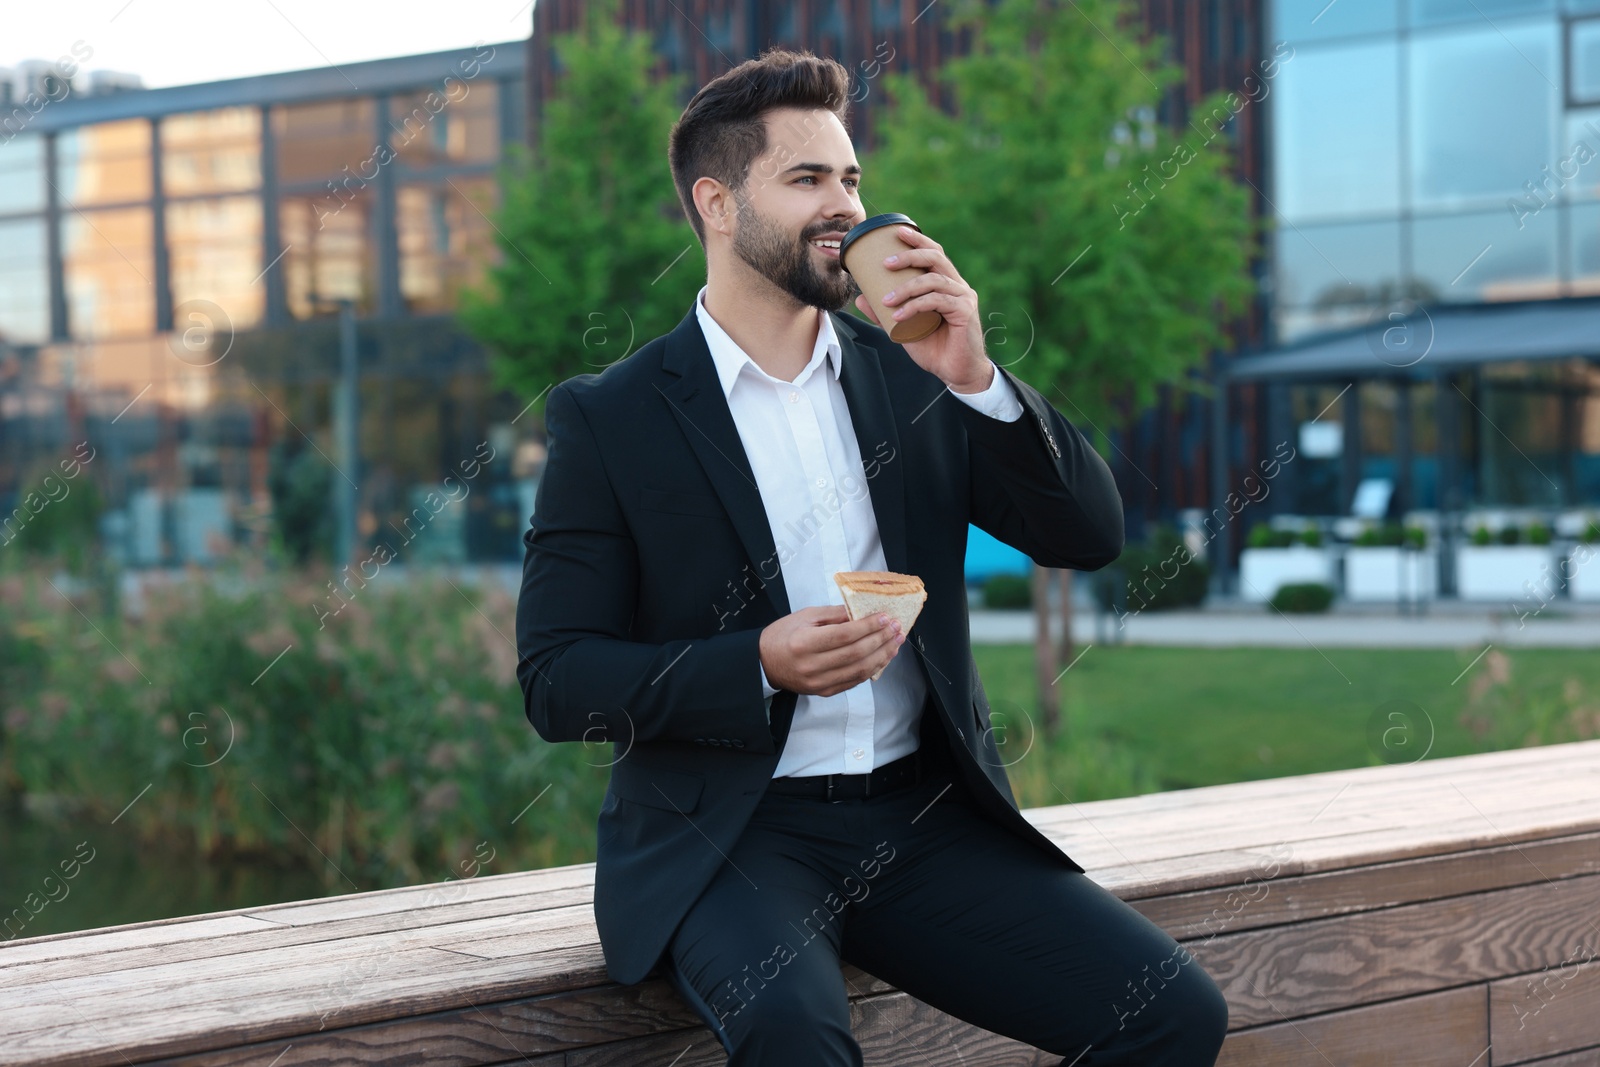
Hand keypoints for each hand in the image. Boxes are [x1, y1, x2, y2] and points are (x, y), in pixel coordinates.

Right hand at [759, 605, 903, 696]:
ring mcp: (818, 682)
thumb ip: (835, 614)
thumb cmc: (783, 635)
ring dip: (882, 656)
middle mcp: (811, 665)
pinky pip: (853, 681)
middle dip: (881, 639)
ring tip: (896, 642)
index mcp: (804, 643)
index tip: (885, 617)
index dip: (868, 627)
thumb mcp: (805, 616)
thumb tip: (862, 611)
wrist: (764, 663)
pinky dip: (871, 669)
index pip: (844, 635)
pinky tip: (882, 657)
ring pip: (859, 670)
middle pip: (855, 654)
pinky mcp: (824, 692)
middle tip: (896, 627)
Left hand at [853, 225, 992, 392]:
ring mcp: (963, 297)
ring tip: (886, 299)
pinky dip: (915, 306)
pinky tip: (898, 316)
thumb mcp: (904, 328)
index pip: (934, 253)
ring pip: (933, 280)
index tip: (897, 231)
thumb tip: (860, 298)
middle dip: (910, 254)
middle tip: (886, 262)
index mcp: (946, 283)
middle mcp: (957, 286)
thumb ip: (884, 312)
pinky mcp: (964, 312)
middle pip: (936, 257)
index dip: (918, 239)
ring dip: (906, 288)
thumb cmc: (934, 348)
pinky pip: (936, 301)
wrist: (956, 373)